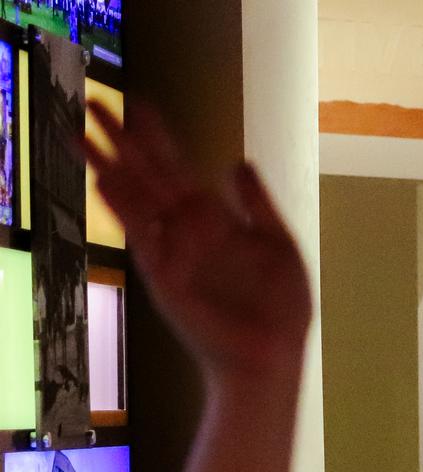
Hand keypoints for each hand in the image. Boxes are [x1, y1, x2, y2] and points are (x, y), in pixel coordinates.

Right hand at [84, 100, 311, 374]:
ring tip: (80, 135)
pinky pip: (142, 238)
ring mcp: (173, 253)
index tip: (142, 106)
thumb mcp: (280, 247)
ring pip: (135, 200)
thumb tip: (238, 161)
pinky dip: (125, 210)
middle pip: (147, 176)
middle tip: (92, 102)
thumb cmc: (281, 309)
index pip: (180, 170)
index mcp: (215, 221)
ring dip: (108, 167)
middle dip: (120, 141)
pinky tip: (106, 182)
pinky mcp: (166, 278)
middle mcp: (187, 232)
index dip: (160, 139)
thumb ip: (259, 205)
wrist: (273, 356)